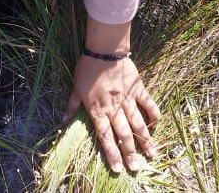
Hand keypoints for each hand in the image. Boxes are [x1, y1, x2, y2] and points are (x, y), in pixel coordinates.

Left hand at [64, 52, 160, 172]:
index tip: (117, 168)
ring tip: (152, 154)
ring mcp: (127, 99)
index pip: (105, 136)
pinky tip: (156, 125)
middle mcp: (114, 108)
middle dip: (129, 153)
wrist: (103, 51)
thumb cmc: (86, 69)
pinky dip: (153, 114)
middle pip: (123, 134)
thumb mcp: (75, 88)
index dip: (111, 153)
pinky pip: (148, 104)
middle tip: (135, 168)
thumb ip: (71, 106)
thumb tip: (62, 122)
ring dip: (145, 140)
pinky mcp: (137, 89)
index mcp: (98, 110)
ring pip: (137, 123)